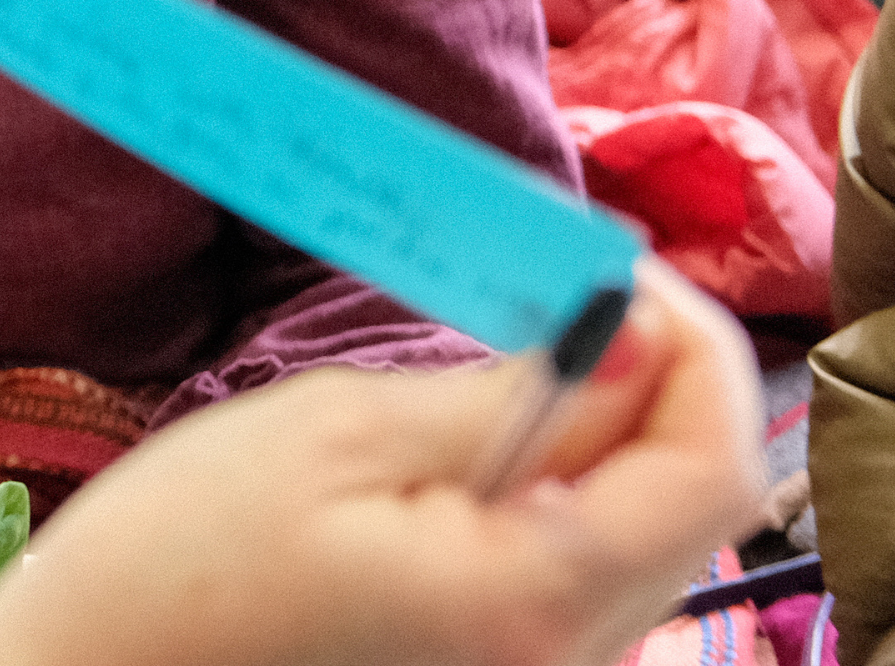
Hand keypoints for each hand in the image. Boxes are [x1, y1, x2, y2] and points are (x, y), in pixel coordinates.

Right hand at [0, 262, 762, 665]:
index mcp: (536, 600)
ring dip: (607, 434)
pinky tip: (468, 456)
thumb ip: (508, 394)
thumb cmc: (182, 560)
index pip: (712, 465)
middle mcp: (568, 664)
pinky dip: (559, 493)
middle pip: (693, 506)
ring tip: (501, 367)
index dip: (693, 344)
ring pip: (643, 539)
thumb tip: (636, 337)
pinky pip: (581, 578)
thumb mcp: (335, 437)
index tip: (611, 268)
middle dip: (654, 381)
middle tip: (555, 296)